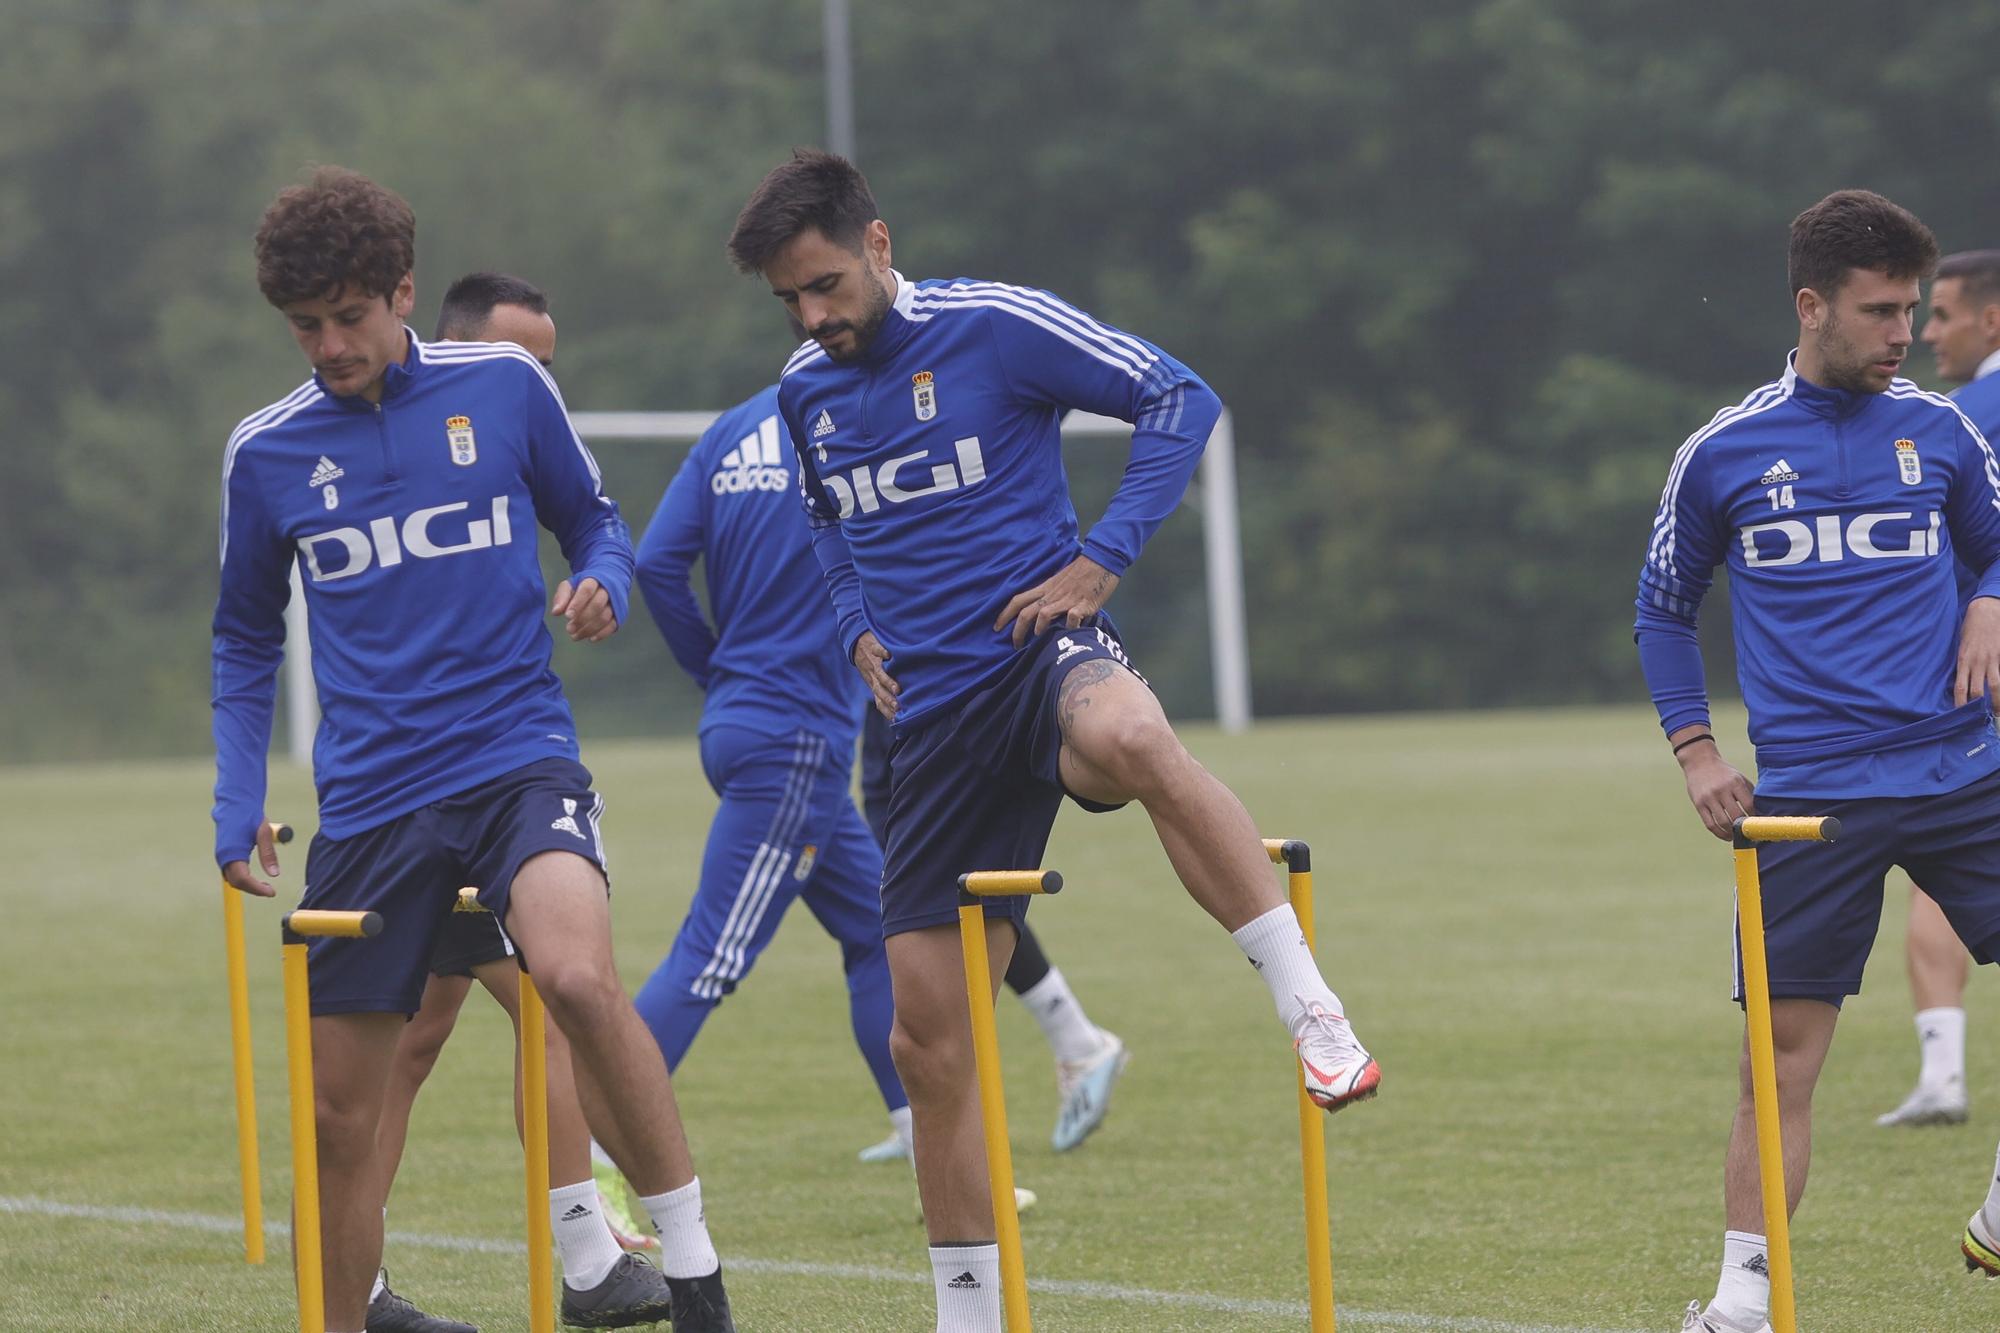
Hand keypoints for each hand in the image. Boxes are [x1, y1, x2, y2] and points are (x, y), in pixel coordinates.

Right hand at [222, 821, 281, 897]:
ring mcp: (221, 856)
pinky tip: (255, 878)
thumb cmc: (249, 816)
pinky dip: (242, 879)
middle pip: (237, 882)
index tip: (272, 892)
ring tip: (265, 886)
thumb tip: (275, 874)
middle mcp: (223, 856)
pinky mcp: (223, 854)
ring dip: (247, 885)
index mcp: (232, 852)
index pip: (243, 879)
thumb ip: (268, 854)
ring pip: (233, 879)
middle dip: (253, 889)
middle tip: (271, 890)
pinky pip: (231, 873)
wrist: (234, 805)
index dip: (257, 888)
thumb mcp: (263, 833)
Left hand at [552, 577, 616, 642]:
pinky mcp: (619, 614)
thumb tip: (556, 612)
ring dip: (589, 629)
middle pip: (597, 605)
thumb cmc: (584, 586)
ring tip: (575, 635)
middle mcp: (608, 590)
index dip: (577, 603)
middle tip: (569, 629)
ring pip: (604, 617)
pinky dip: (602, 634)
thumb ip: (562, 597)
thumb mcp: (571, 585)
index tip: (567, 616)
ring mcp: (615, 603)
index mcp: (594, 580)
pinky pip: (613, 626)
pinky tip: (590, 638)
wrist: (607, 583)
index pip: (587, 590)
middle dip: (582, 619)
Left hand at [853, 630, 899, 719]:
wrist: (857, 643)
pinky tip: (888, 655)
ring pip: (880, 674)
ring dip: (888, 681)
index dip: (887, 711)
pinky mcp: (874, 648)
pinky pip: (878, 650)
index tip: (898, 719)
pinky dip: (882, 652)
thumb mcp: (875, 681)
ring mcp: (874, 663)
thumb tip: (899, 711)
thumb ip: (885, 693)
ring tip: (897, 689)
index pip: (880, 701)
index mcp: (874, 685)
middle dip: (888, 699)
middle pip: (880, 690)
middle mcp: (873, 676)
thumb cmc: (870, 664)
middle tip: (897, 707)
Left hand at [994, 555, 1120, 647]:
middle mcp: (1052, 595)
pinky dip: (1069, 627)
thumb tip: (1042, 615)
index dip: (1005, 614)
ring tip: (1039, 640)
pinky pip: (1072, 617)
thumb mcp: (1060, 582)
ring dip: (1038, 628)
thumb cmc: (1082, 572)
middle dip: (1017, 631)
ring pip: (1043, 614)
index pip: (1018, 600)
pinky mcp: (1083, 604)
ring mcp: (1067, 600)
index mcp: (1045, 588)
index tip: (996, 627)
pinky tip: (1071, 633)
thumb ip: (1050, 596)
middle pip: (1026, 612)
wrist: (1101, 560)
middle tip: (1015, 645)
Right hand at [1677, 738, 1755, 840]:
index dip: (1755, 817)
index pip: (1749, 805)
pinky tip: (1726, 836)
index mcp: (1734, 782)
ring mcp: (1709, 798)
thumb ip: (1749, 793)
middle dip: (1744, 827)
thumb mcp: (1739, 777)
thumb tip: (1761, 813)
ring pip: (1723, 822)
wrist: (1699, 762)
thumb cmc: (1723, 772)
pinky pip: (1709, 824)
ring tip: (1737, 836)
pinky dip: (1719, 833)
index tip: (1758, 824)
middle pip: (1736, 815)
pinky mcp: (1699, 804)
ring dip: (1732, 833)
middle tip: (1749, 833)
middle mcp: (1721, 790)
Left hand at [1955, 596, 1999, 706]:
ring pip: (1995, 685)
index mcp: (1963, 660)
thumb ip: (1963, 663)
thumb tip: (1962, 679)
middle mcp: (1977, 662)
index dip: (1960, 703)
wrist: (1986, 609)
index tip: (1961, 715)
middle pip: (1977, 690)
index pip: (1960, 688)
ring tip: (1997, 712)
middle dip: (1979, 707)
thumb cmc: (1971, 627)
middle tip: (1981, 719)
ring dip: (1997, 701)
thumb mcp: (1961, 645)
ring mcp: (1992, 659)